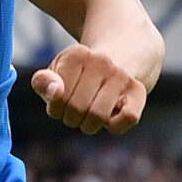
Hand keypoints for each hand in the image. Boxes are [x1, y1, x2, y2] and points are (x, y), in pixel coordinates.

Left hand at [32, 44, 146, 135]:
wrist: (122, 54)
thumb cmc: (80, 72)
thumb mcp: (56, 72)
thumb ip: (43, 82)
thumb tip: (56, 92)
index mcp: (77, 55)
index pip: (58, 97)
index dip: (55, 108)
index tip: (62, 102)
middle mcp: (102, 61)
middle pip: (77, 109)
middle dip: (71, 118)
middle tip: (75, 112)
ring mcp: (122, 76)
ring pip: (99, 116)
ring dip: (89, 126)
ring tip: (89, 116)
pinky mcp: (139, 90)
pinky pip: (128, 118)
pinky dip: (115, 126)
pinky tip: (110, 118)